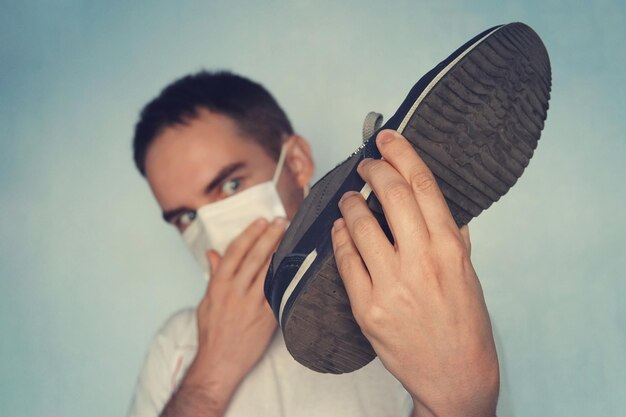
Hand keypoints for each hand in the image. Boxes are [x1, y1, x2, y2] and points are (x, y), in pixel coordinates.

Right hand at [170, 217, 285, 415]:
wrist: (220, 363)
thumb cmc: (212, 333)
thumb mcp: (206, 301)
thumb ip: (213, 275)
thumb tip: (213, 253)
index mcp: (219, 285)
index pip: (236, 252)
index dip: (250, 233)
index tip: (260, 221)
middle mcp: (236, 291)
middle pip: (255, 256)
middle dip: (269, 235)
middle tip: (281, 221)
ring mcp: (252, 304)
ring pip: (269, 271)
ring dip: (280, 251)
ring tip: (290, 236)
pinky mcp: (267, 317)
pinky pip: (278, 291)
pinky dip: (286, 276)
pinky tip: (294, 264)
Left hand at [331, 130, 498, 416]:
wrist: (454, 374)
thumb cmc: (463, 322)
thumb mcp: (466, 273)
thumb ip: (450, 236)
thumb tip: (432, 202)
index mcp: (449, 248)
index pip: (423, 186)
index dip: (402, 154)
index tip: (387, 138)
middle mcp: (421, 261)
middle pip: (390, 196)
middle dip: (373, 170)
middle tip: (365, 165)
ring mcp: (391, 285)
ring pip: (359, 225)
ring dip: (350, 204)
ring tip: (349, 199)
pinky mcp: (367, 307)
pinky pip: (345, 260)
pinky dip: (339, 238)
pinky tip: (339, 230)